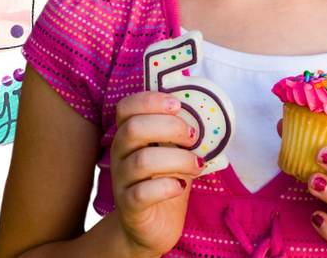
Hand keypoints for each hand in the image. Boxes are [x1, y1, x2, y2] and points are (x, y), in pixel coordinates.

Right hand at [109, 91, 203, 257]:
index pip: (126, 107)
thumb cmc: (165, 182)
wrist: (149, 227)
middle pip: (134, 128)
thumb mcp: (174, 153)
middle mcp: (119, 154)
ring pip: (142, 160)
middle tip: (192, 137)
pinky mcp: (129, 207)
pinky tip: (181, 187)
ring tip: (197, 165)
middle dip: (170, 127)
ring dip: (178, 159)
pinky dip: (166, 187)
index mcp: (128, 135)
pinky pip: (142, 193)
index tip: (178, 105)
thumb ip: (181, 135)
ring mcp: (121, 180)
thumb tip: (207, 114)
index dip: (150, 100)